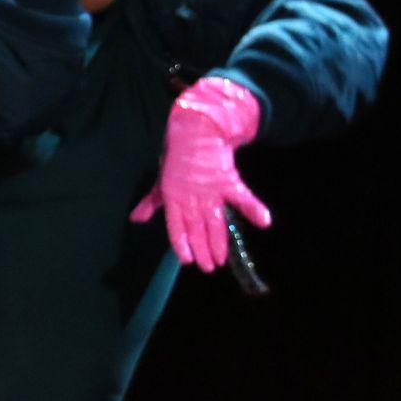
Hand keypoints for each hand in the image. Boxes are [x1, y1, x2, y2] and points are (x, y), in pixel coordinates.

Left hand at [129, 76, 270, 272]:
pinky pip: (242, 197)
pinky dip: (253, 208)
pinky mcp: (227, 180)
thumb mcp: (161, 182)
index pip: (176, 227)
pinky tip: (264, 221)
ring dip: (218, 241)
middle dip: (202, 250)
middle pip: (196, 228)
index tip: (187, 260)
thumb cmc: (177, 158)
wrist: (195, 132)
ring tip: (220, 260)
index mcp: (173, 198)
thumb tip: (136, 220)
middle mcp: (190, 197)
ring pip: (215, 221)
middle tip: (208, 268)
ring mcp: (209, 190)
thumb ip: (152, 203)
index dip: (182, 244)